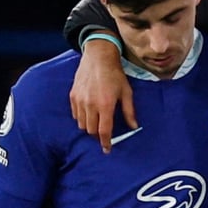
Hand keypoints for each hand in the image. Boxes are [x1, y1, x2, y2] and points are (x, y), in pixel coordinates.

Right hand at [69, 36, 136, 152]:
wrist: (98, 57)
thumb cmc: (115, 74)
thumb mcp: (126, 92)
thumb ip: (129, 111)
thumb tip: (134, 127)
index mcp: (105, 105)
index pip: (104, 131)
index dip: (106, 143)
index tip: (107, 150)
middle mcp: (90, 105)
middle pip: (91, 131)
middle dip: (98, 135)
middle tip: (104, 133)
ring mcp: (79, 101)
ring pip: (82, 124)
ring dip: (89, 127)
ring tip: (97, 122)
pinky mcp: (72, 96)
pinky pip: (75, 115)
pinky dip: (82, 118)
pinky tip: (89, 113)